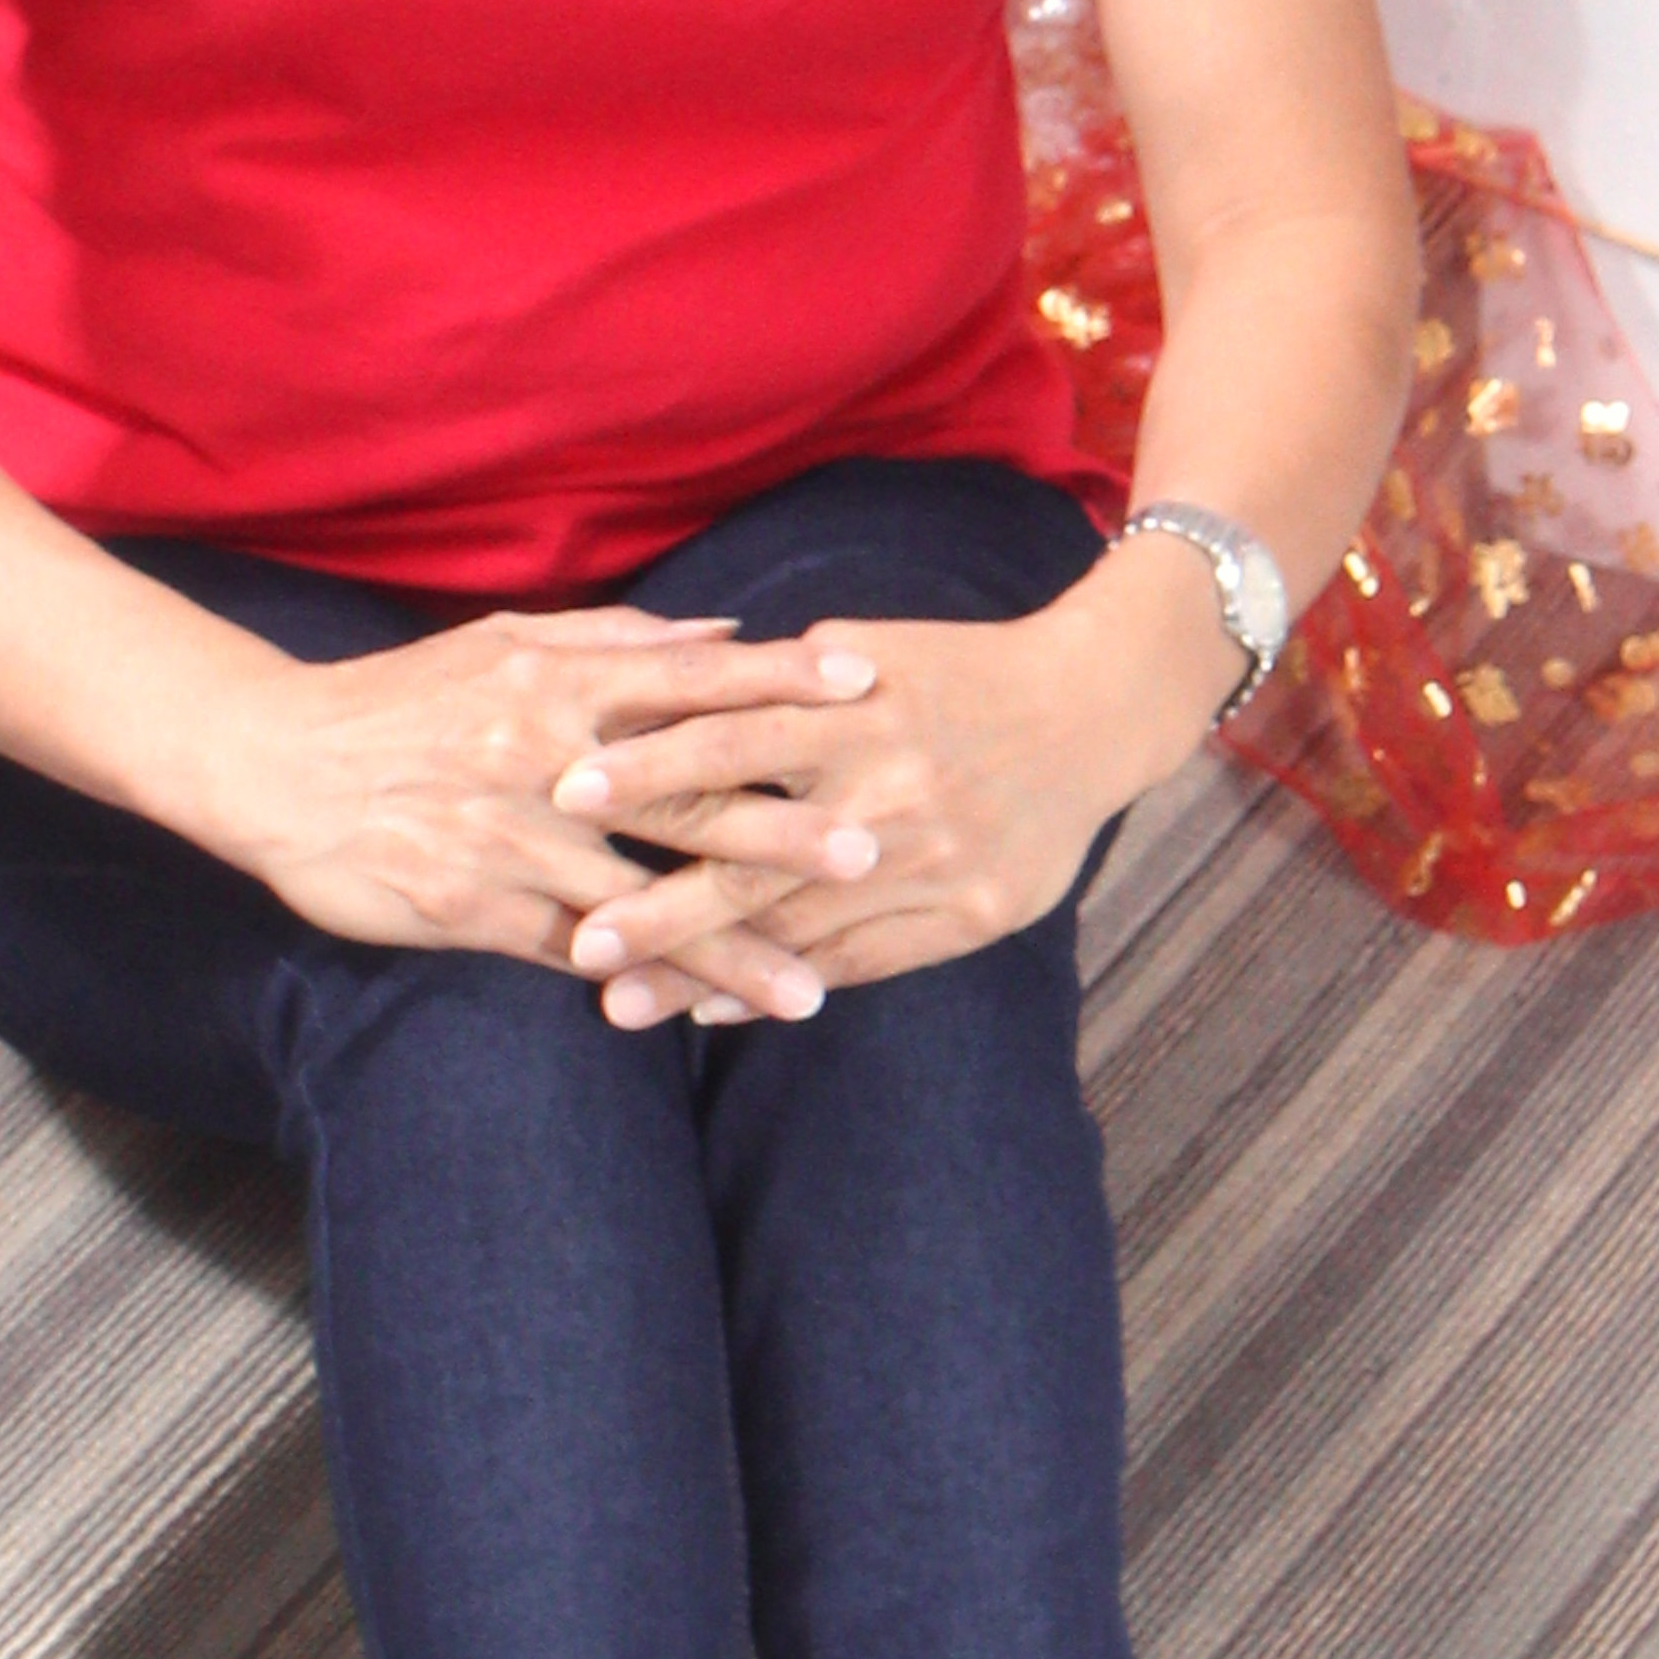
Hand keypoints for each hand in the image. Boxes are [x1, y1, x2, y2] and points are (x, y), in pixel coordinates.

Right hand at [176, 607, 886, 1016]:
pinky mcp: (475, 910)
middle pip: (684, 797)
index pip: (691, 678)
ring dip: (728, 949)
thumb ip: (617, 640)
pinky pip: (574, 955)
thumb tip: (725, 633)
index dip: (780, 682)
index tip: (864, 689)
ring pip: (640, 902)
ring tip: (810, 991)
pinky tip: (696, 1017)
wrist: (276, 763)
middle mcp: (545, 757)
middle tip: (874, 856)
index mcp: (558, 681)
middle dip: (783, 833)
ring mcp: (512, 839)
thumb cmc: (402, 698)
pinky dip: (638, 985)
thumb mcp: (504, 643)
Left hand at [539, 552, 1234, 1028]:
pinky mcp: (969, 914)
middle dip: (660, 909)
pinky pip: (859, 962)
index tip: (564, 792)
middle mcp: (886, 791)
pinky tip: (717, 1007)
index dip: (647, 769)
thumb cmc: (962, 672)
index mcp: (855, 710)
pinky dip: (784, 986)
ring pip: (798, 928)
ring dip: (706, 969)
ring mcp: (929, 862)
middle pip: (752, 857)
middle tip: (577, 947)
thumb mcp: (872, 651)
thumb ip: (781, 682)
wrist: (1093, 711)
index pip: (729, 741)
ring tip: (621, 1004)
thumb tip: (679, 693)